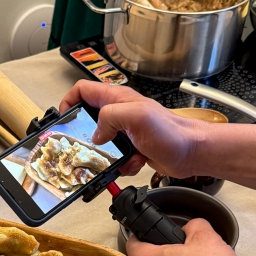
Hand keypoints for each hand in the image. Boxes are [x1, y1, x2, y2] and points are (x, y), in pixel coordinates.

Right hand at [59, 80, 208, 178]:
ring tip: (118, 157)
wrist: (192, 153)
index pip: (83, 90)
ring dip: (106, 156)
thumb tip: (96, 132)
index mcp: (118, 100)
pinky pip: (116, 160)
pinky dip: (122, 165)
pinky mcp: (132, 149)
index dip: (69, 101)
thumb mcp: (136, 116)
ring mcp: (125, 132)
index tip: (64, 118)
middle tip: (86, 147)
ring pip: (101, 145)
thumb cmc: (172, 132)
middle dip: (86, 137)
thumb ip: (109, 116)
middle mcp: (120, 114)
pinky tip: (134, 162)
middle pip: (89, 120)